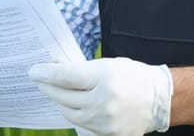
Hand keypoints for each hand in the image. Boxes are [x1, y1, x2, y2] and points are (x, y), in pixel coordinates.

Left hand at [28, 57, 172, 135]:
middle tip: (41, 80)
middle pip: (63, 97)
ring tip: (56, 93)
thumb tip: (55, 73)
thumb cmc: (133, 76)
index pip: (66, 77)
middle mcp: (103, 102)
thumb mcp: (109, 65)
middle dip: (49, 88)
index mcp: (104, 78)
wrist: (160, 99)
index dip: (46, 74)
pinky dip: (76, 114)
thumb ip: (82, 70)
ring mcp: (105, 122)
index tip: (34, 72)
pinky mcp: (108, 135)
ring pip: (69, 113)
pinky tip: (73, 105)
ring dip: (60, 102)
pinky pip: (83, 125)